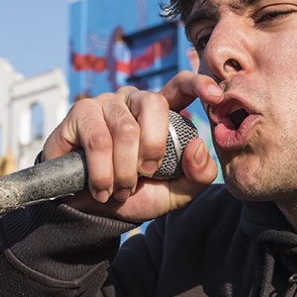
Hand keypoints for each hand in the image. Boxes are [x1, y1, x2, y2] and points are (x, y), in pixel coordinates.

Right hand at [42, 75, 220, 222]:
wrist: (92, 212)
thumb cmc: (134, 195)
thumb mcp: (175, 192)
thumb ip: (198, 175)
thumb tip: (198, 145)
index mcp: (159, 114)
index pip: (180, 85)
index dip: (198, 84)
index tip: (216, 97)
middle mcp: (133, 101)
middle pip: (153, 104)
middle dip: (153, 148)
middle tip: (145, 175)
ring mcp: (105, 103)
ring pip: (125, 129)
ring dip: (124, 171)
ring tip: (119, 190)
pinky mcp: (80, 114)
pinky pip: (98, 140)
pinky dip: (103, 172)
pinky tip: (100, 189)